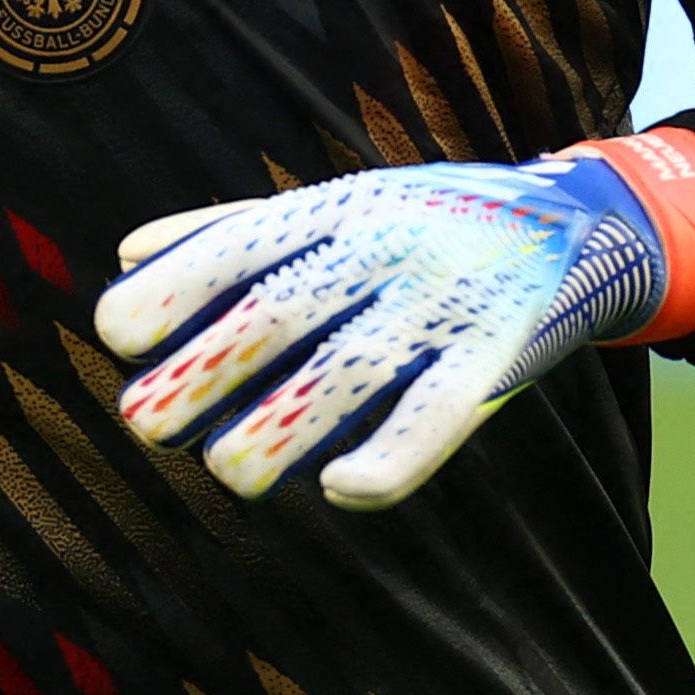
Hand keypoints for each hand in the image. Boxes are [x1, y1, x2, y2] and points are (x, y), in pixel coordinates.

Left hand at [93, 151, 668, 509]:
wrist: (576, 220)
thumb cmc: (425, 219)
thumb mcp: (333, 203)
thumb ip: (230, 227)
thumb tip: (125, 258)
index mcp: (334, 210)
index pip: (238, 245)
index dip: (171, 290)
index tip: (118, 337)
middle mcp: (383, 246)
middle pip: (280, 312)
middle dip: (205, 369)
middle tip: (143, 425)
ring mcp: (442, 301)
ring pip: (349, 373)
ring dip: (280, 430)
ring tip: (229, 470)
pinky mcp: (496, 355)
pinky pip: (439, 412)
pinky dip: (392, 457)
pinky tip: (342, 491)